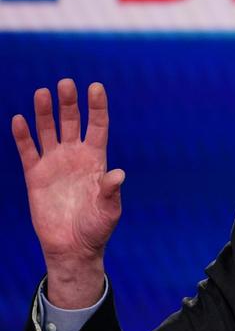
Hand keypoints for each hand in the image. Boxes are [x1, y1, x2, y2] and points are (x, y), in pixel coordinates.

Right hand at [12, 78, 123, 307]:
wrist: (73, 247)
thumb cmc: (97, 228)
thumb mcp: (110, 210)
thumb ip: (111, 191)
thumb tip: (118, 175)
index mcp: (96, 159)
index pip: (97, 126)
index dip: (97, 106)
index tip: (95, 87)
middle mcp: (75, 156)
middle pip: (71, 122)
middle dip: (69, 103)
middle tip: (66, 83)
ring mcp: (54, 164)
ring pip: (48, 131)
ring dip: (45, 112)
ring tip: (43, 92)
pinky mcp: (35, 176)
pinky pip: (27, 151)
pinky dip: (23, 136)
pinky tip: (19, 120)